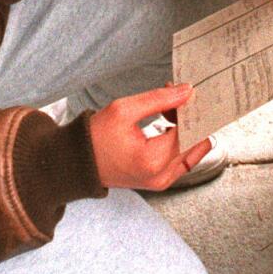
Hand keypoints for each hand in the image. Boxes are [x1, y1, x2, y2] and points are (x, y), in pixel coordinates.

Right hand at [89, 84, 211, 190]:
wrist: (78, 162)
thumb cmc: (95, 138)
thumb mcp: (124, 109)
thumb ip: (159, 99)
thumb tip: (186, 91)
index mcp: (153, 159)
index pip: (188, 129)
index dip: (188, 108)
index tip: (186, 91)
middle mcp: (161, 176)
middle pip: (194, 142)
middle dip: (192, 118)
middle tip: (186, 98)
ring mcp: (161, 182)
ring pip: (191, 152)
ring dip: (188, 129)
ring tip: (175, 109)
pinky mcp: (159, 182)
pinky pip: (182, 161)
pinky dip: (181, 141)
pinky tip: (172, 123)